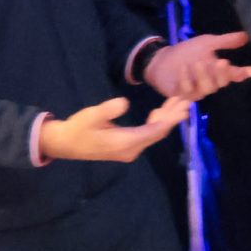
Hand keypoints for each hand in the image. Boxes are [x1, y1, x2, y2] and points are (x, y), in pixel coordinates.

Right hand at [40, 96, 189, 162]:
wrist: (63, 144)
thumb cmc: (76, 129)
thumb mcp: (89, 116)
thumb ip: (107, 110)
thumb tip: (125, 103)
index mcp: (124, 143)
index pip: (154, 131)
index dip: (171, 119)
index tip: (184, 108)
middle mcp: (131, 149)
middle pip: (158, 132)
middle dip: (172, 116)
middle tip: (187, 100)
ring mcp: (129, 150)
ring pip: (154, 133)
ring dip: (165, 118)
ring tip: (177, 102)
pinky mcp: (126, 147)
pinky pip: (147, 135)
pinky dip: (156, 123)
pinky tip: (160, 111)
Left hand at [144, 32, 250, 100]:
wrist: (162, 59)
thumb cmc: (187, 51)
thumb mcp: (207, 42)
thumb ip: (226, 41)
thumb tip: (246, 35)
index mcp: (218, 71)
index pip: (234, 74)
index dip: (244, 73)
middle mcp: (210, 82)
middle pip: (222, 83)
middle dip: (223, 74)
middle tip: (222, 61)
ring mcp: (196, 90)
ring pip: (206, 89)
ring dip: (203, 76)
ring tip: (198, 63)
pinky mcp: (182, 94)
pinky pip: (187, 91)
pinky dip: (185, 80)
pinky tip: (183, 69)